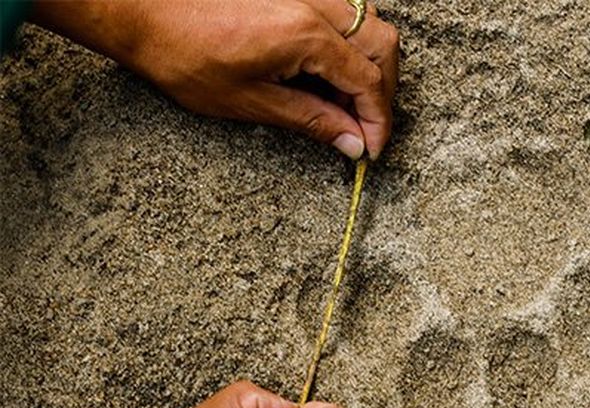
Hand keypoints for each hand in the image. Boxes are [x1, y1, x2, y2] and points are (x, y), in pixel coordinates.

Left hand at [31, 0, 398, 159]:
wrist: (144, 11)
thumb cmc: (185, 56)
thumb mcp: (251, 102)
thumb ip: (312, 120)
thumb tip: (352, 143)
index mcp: (306, 34)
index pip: (367, 81)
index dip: (378, 121)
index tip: (372, 150)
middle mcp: (316, 5)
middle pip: (383, 45)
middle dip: (384, 92)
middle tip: (366, 128)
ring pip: (370, 25)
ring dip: (371, 67)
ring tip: (349, 105)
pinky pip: (346, 16)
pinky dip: (351, 48)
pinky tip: (330, 76)